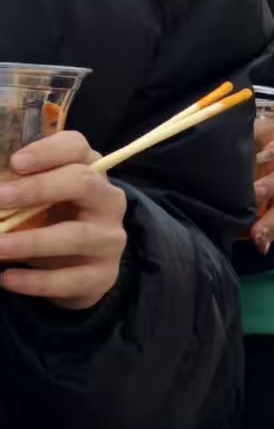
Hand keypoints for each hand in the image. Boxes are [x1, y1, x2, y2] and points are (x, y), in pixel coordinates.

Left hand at [0, 131, 127, 309]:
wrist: (76, 269)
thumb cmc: (51, 221)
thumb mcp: (37, 199)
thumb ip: (15, 188)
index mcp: (90, 171)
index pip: (76, 148)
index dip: (47, 152)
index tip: (15, 163)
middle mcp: (108, 200)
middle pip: (83, 182)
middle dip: (39, 189)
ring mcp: (109, 238)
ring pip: (76, 236)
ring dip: (31, 241)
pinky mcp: (103, 274)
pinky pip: (71, 279)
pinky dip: (36, 281)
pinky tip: (8, 279)